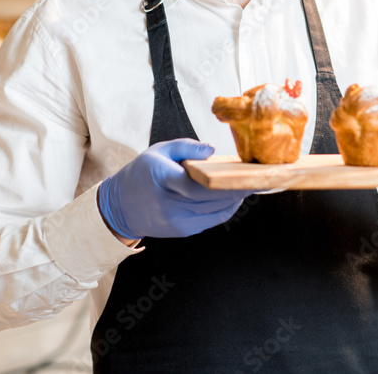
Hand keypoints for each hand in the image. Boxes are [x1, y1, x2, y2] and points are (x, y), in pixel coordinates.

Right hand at [98, 139, 251, 239]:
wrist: (121, 206)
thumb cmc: (142, 173)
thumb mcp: (159, 150)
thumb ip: (186, 146)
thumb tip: (212, 150)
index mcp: (162, 178)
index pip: (198, 184)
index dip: (224, 182)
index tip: (244, 173)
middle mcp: (168, 203)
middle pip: (211, 200)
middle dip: (236, 190)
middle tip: (256, 179)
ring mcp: (175, 221)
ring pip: (214, 212)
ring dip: (234, 201)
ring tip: (248, 187)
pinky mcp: (181, 231)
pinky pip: (210, 221)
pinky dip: (225, 210)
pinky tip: (233, 199)